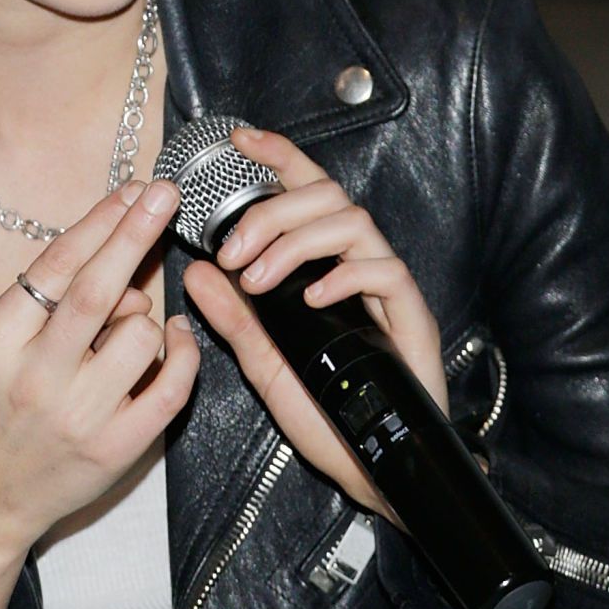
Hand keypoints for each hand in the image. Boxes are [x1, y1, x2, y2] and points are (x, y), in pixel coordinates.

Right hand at [0, 177, 199, 558]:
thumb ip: (48, 303)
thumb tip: (121, 262)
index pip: (56, 267)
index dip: (100, 223)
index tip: (132, 190)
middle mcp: (35, 377)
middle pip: (98, 291)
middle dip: (135, 233)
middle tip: (164, 193)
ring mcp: (77, 416)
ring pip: (141, 335)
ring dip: (146, 316)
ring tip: (127, 329)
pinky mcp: (115, 448)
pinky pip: (171, 387)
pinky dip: (183, 354)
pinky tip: (178, 339)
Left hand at [181, 126, 446, 524]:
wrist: (376, 467)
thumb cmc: (326, 415)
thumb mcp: (265, 363)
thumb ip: (234, 317)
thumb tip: (195, 271)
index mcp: (324, 265)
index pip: (304, 192)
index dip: (277, 157)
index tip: (238, 141)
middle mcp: (358, 265)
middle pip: (326, 195)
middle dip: (272, 212)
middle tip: (233, 254)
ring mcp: (388, 288)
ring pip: (353, 222)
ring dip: (297, 242)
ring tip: (260, 281)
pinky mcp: (413, 316)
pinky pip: (385, 270)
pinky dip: (342, 276)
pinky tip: (309, 300)